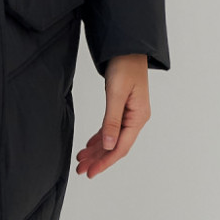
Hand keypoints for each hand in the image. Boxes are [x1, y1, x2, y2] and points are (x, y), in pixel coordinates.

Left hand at [75, 53, 150, 178]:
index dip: (106, 161)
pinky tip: (90, 145)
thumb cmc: (125, 66)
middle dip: (99, 159)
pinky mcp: (123, 108)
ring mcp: (130, 114)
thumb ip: (111, 120)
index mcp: (138, 117)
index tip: (92, 172)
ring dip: (97, 150)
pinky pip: (111, 129)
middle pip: (116, 146)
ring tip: (82, 160)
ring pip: (112, 138)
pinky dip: (100, 138)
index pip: (121, 146)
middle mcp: (136, 119)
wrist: (127, 47)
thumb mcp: (116, 93)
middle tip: (81, 170)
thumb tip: (108, 145)